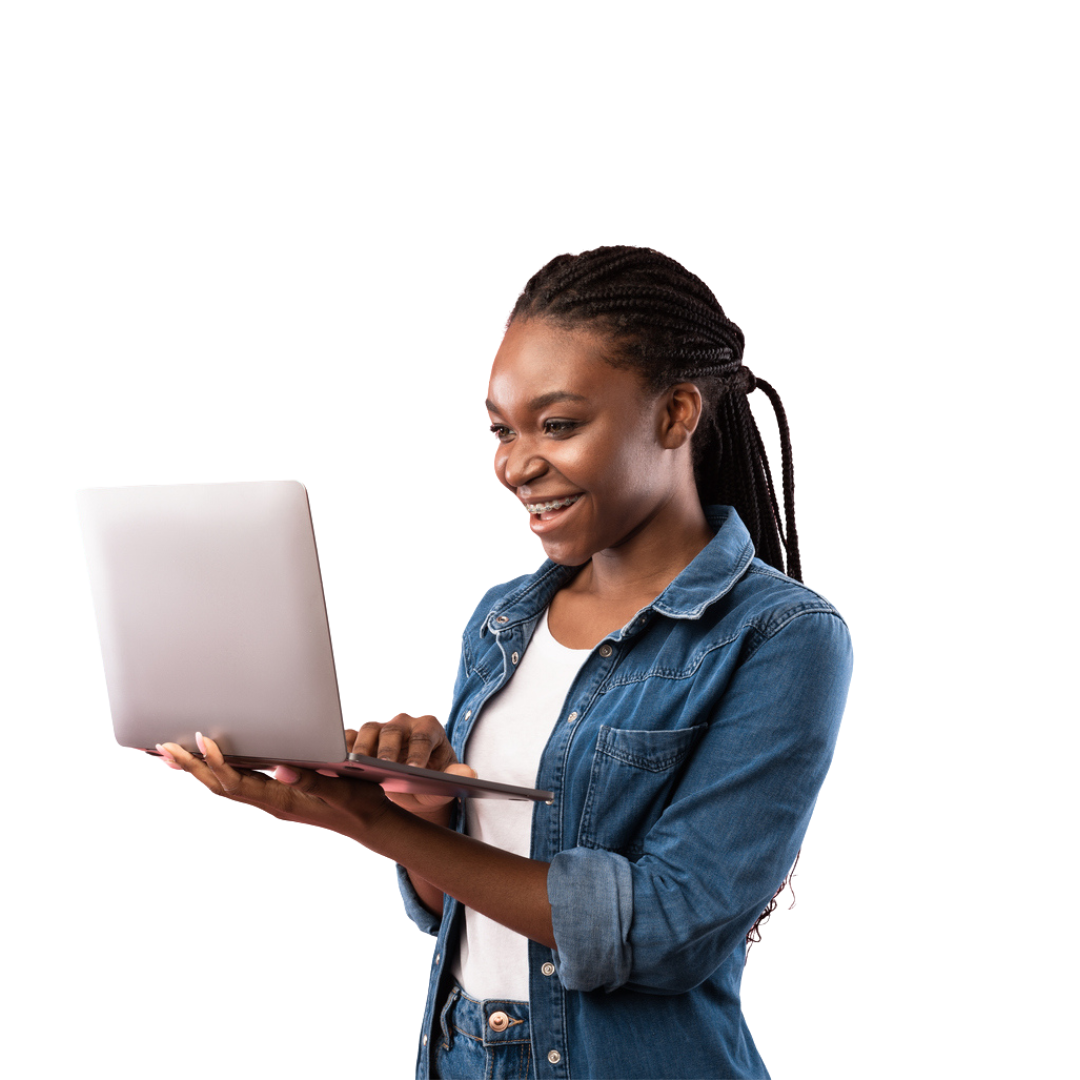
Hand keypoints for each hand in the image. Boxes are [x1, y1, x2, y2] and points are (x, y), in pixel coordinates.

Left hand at [156, 732, 390, 840]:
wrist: (372, 825)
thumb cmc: (359, 806)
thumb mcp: (341, 791)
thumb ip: (312, 781)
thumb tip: (280, 769)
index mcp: (281, 800)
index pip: (237, 782)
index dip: (215, 762)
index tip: (199, 740)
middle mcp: (270, 802)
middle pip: (220, 785)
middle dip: (190, 767)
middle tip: (162, 748)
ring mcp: (273, 800)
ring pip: (225, 785)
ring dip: (197, 770)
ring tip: (171, 755)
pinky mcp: (278, 795)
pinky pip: (239, 784)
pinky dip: (218, 772)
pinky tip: (211, 762)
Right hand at [348, 713, 475, 816]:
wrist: (412, 786)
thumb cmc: (430, 781)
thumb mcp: (445, 783)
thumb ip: (455, 777)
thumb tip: (469, 773)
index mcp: (429, 728)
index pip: (424, 736)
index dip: (418, 752)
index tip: (414, 770)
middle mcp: (404, 723)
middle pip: (393, 731)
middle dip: (388, 749)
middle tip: (383, 766)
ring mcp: (380, 728)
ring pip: (369, 730)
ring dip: (361, 747)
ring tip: (354, 765)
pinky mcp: (360, 737)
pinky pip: (349, 737)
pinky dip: (341, 746)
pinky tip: (334, 762)